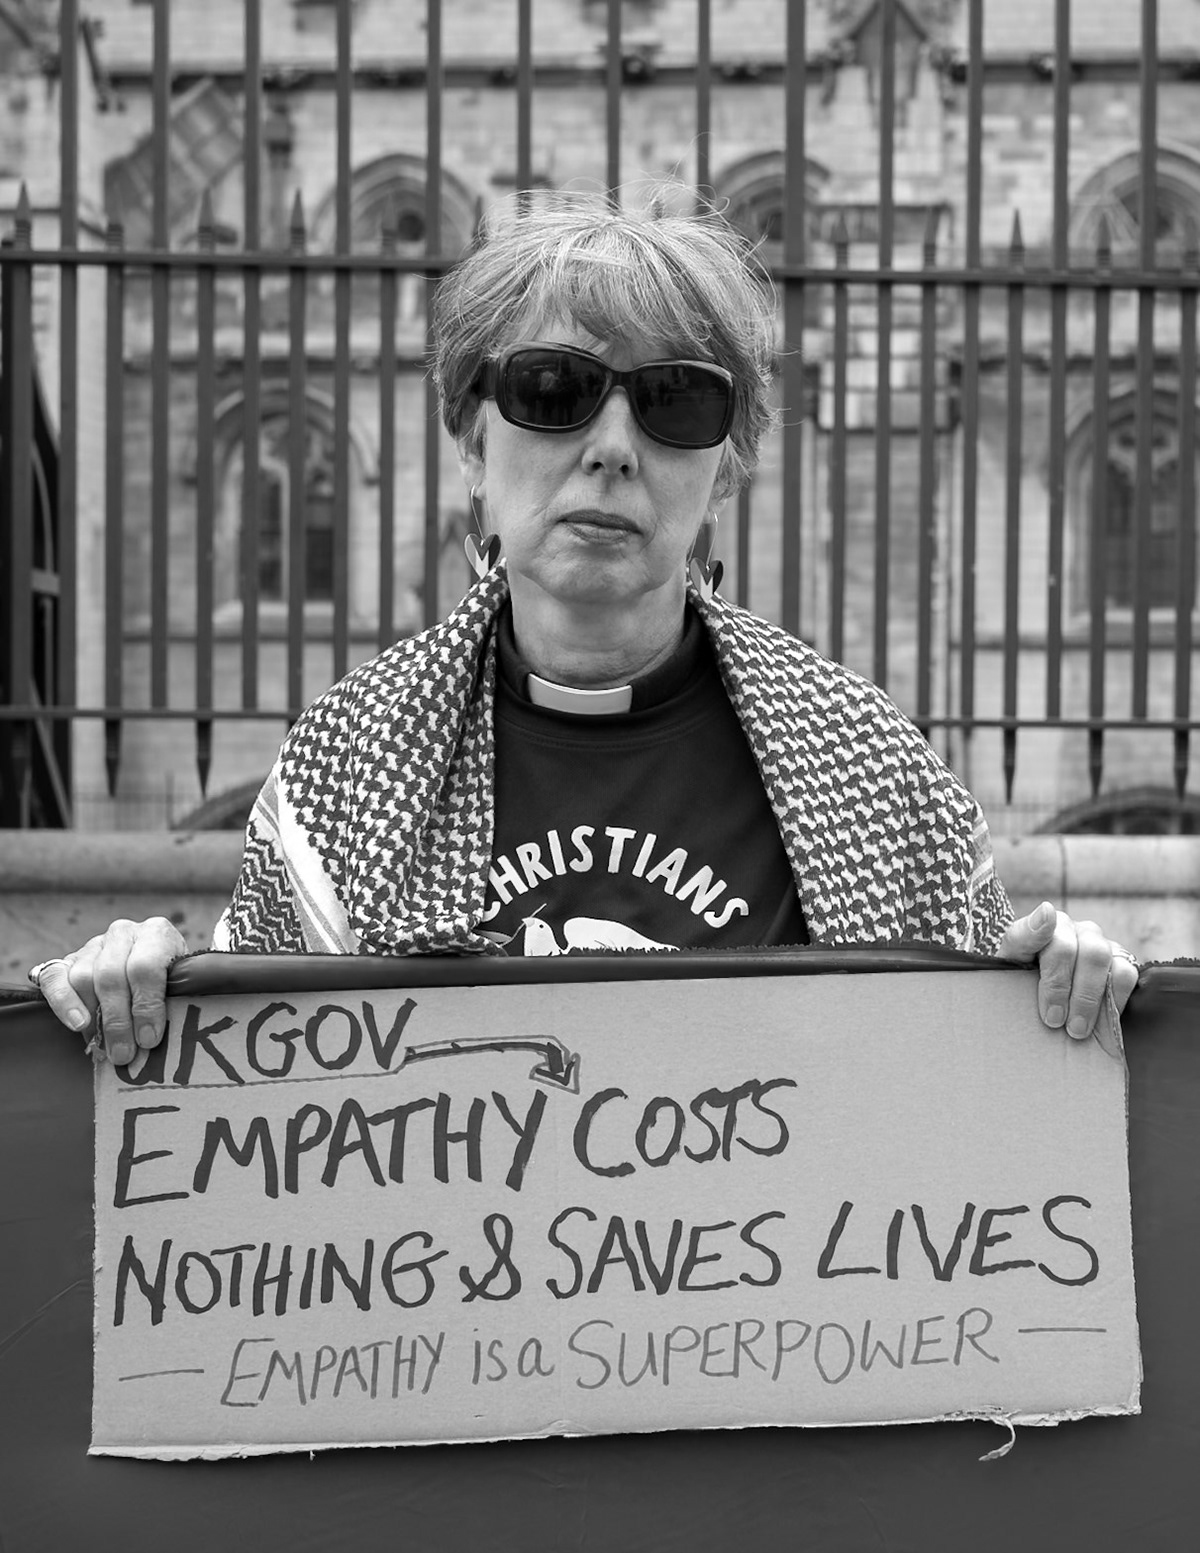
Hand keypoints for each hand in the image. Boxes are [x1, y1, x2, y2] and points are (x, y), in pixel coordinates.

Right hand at [32, 916, 188, 1065]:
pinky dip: (63, 1003)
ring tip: (105, 1048)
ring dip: (93, 1019)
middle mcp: (123, 933)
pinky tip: (77, 1025)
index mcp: (156, 933)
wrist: (153, 970)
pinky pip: (54, 977)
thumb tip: (150, 1042)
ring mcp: (94, 945)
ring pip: (83, 978)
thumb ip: (170, 1005)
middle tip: (124, 1054)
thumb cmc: (172, 985)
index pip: (145, 967)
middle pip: (111, 976)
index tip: (148, 1040)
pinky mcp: (68, 960)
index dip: (146, 1006)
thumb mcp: (180, 988)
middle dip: (118, 1021)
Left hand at [997, 900, 1138, 1051]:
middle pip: (1070, 947)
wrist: (1048, 1009)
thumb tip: (1046, 910)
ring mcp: (1095, 941)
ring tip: (1077, 1029)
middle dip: (1061, 986)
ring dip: (1088, 997)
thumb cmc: (1023, 991)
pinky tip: (1100, 1017)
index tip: (1045, 919)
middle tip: (1054, 1021)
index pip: (1034, 925)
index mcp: (1034, 929)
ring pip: (1099, 957)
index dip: (1039, 926)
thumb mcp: (1009, 975)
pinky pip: (1125, 972)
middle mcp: (1067, 928)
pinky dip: (1114, 998)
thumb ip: (1022, 945)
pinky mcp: (1119, 959)